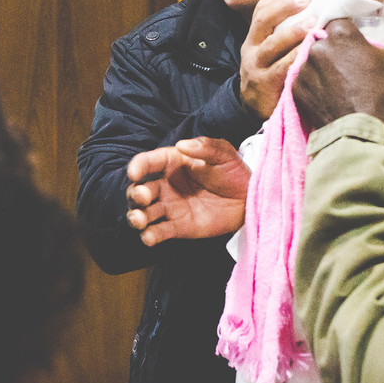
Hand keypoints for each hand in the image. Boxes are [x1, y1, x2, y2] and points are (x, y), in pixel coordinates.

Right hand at [125, 137, 249, 245]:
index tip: (134, 172)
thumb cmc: (232, 171)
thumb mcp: (223, 153)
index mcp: (171, 163)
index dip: (138, 166)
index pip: (148, 162)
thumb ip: (205, 147)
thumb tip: (182, 145)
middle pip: (140, 190)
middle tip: (142, 196)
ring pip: (145, 213)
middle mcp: (165, 185)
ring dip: (136, 216)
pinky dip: (151, 236)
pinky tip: (149, 237)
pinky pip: (160, 232)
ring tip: (139, 220)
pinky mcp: (178, 227)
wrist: (248, 198)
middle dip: (136, 194)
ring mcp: (170, 207)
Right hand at [240, 0, 309, 118]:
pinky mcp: (265, 85)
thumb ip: (286, 37)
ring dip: (293, 33)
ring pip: (271, 45)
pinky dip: (297, 59)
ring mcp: (256, 68)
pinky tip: (313, 54)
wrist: (253, 110)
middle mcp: (252, 50)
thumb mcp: (271, 54)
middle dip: (285, 7)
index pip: (262, 10)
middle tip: (308, 1)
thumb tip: (318, 14)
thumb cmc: (272, 76)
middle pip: (263, 21)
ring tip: (312, 26)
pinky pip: (281, 69)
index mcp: (255, 38)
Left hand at [293, 17, 383, 128]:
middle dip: (336, 51)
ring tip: (340, 84)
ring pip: (313, 60)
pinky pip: (305, 79)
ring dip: (323, 68)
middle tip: (351, 69)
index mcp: (341, 34)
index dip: (349, 34)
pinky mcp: (296, 88)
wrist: (358, 132)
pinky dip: (314, 85)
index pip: (340, 23)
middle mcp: (317, 47)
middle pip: (325, 41)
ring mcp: (304, 68)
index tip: (357, 47)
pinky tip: (329, 95)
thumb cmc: (380, 94)